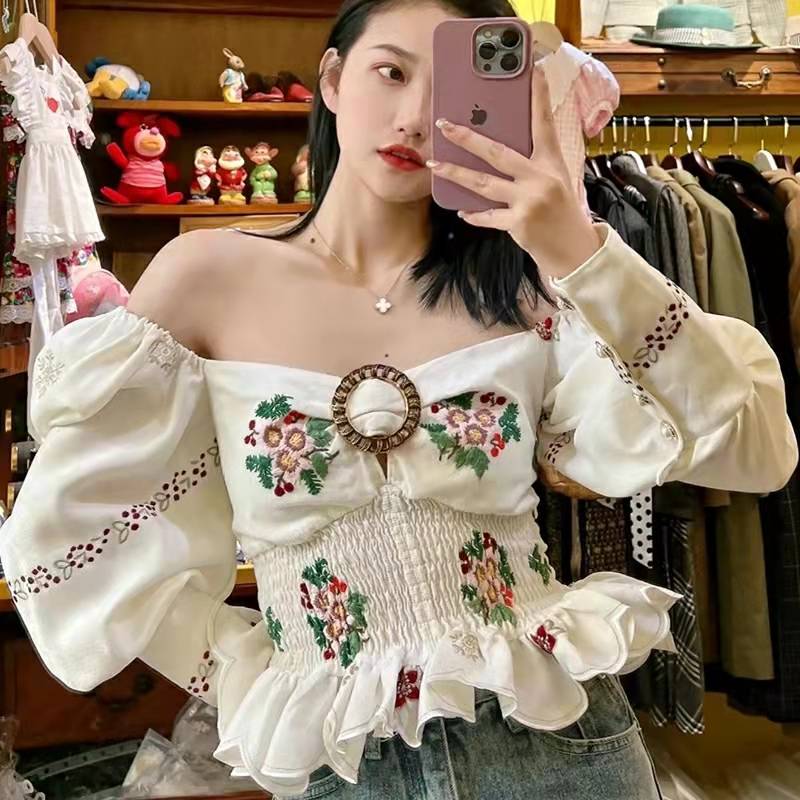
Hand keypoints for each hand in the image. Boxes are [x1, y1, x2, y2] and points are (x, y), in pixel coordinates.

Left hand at [427, 63, 599, 278]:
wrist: (574, 249)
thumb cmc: (561, 211)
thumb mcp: (555, 180)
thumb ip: (531, 164)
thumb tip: (495, 151)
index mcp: (551, 162)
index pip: (544, 123)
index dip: (539, 97)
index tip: (534, 70)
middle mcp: (540, 178)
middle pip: (497, 152)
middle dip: (467, 138)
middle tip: (444, 126)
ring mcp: (528, 200)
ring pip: (483, 183)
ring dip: (456, 173)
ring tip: (434, 165)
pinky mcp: (518, 224)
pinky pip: (487, 216)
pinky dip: (473, 213)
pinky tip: (461, 209)